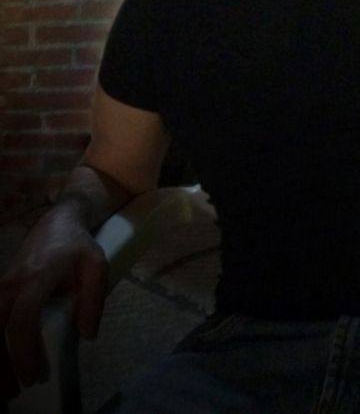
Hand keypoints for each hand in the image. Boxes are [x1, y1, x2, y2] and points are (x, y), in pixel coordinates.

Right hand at [0, 207, 107, 398]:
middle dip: (0, 363)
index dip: (24, 350)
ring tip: (3, 386)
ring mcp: (2, 285)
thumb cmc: (78, 245)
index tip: (33, 375)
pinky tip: (0, 362)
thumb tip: (87, 335)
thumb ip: (94, 300)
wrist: (58, 221)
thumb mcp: (96, 265)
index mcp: (36, 278)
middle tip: (12, 391)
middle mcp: (12, 283)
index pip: (23, 319)